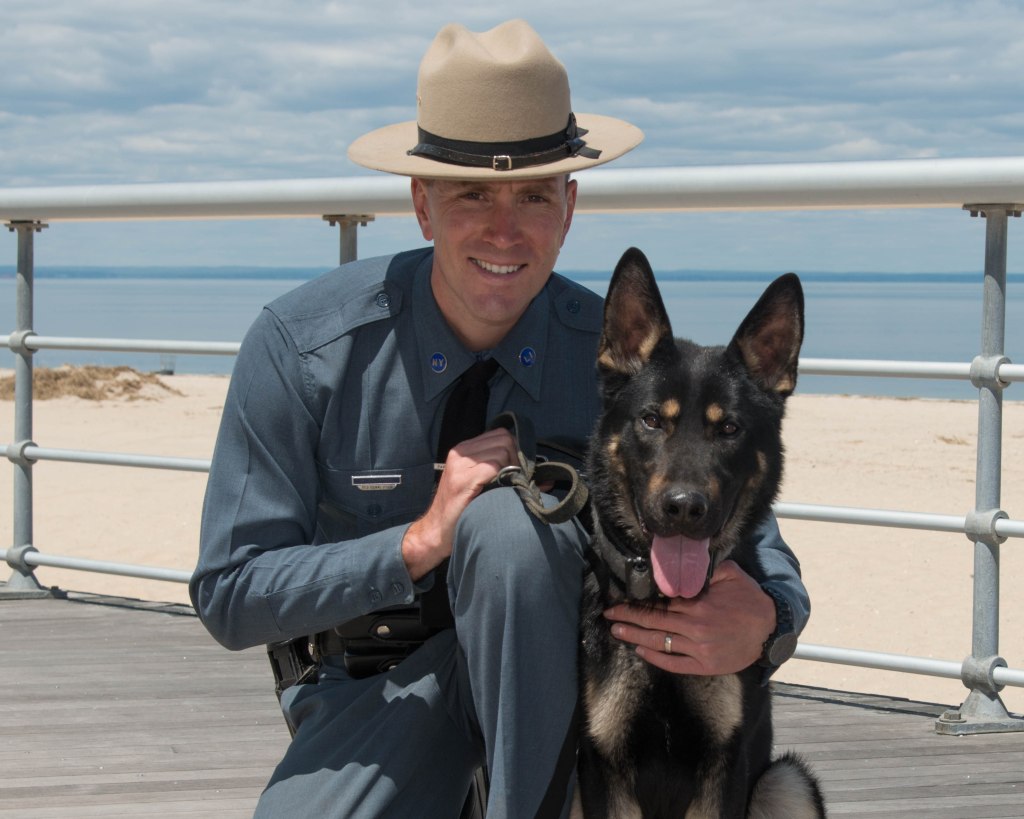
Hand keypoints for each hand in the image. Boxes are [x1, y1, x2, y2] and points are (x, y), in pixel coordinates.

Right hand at [401, 427, 516, 580]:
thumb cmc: (461, 511)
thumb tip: (547, 479)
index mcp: (464, 450)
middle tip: (518, 480)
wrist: (436, 532)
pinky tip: (501, 491)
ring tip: (510, 487)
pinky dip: (505, 477)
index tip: (520, 471)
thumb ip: (506, 474)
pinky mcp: (462, 480)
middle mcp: (460, 453)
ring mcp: (460, 465)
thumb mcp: (482, 486)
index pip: (500, 435)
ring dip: (513, 469)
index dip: (516, 451)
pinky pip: (494, 467)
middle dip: (517, 458)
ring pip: (501, 451)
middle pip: (504, 439)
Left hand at [603, 560, 775, 675]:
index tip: (620, 599)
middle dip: (628, 618)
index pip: (660, 602)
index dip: (638, 602)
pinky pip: (674, 663)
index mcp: (698, 604)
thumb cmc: (749, 600)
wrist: (771, 629)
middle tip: (608, 615)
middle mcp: (695, 627)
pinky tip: (641, 650)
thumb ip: (707, 568)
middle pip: (654, 622)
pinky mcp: (705, 665)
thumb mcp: (730, 575)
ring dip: (635, 637)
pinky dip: (656, 657)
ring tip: (616, 631)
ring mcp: (699, 649)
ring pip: (659, 642)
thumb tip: (687, 560)